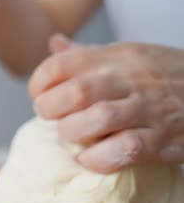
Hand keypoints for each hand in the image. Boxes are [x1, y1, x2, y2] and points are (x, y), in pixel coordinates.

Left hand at [29, 34, 183, 172]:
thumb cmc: (163, 76)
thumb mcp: (129, 55)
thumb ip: (89, 55)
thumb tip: (54, 44)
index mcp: (116, 57)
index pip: (62, 64)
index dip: (40, 83)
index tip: (39, 96)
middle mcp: (130, 79)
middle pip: (75, 93)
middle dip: (50, 110)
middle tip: (51, 118)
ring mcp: (148, 110)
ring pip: (97, 120)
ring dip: (73, 133)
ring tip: (72, 137)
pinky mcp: (161, 141)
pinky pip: (123, 150)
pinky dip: (97, 158)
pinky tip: (90, 157)